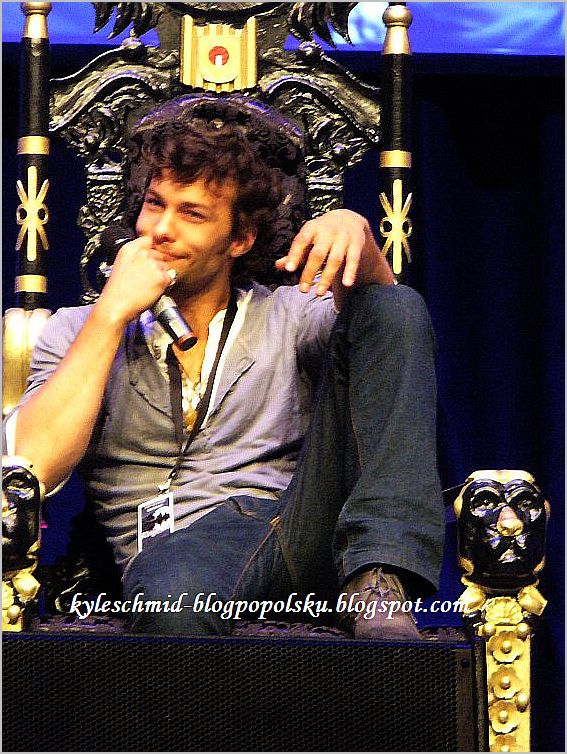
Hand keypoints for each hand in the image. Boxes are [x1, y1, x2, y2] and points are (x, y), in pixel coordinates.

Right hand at [96, 238, 173, 325]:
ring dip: (160, 275)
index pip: (148, 240)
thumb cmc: (117, 290)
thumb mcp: (121, 265)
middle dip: (155, 265)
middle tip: (145, 278)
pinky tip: (151, 290)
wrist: (116, 305)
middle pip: (158, 254)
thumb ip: (135, 256)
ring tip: (146, 285)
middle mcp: (143, 253)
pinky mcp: (161, 277)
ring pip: (165, 266)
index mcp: (129, 249)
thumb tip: (149, 255)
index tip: (149, 257)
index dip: (150, 249)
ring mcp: (153, 264)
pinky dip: (163, 285)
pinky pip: (169, 278)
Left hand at [275, 209, 393, 298]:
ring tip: (318, 293)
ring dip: (327, 277)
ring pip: (335, 259)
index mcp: (312, 228)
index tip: (289, 269)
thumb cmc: (323, 232)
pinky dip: (351, 271)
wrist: (349, 218)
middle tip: (302, 290)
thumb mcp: (309, 236)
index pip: (301, 241)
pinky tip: (347, 284)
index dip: (295, 254)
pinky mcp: (356, 244)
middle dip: (309, 272)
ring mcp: (343, 238)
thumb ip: (296, 252)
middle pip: (317, 254)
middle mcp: (328, 231)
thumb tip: (278, 265)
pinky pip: (353, 259)